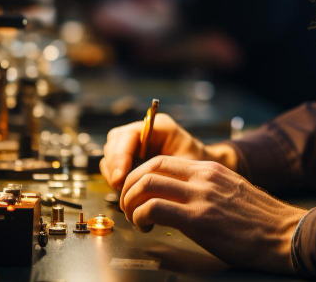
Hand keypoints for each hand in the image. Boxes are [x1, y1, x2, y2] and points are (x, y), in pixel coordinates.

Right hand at [100, 113, 236, 189]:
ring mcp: (136, 143)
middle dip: (114, 165)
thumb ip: (165, 170)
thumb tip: (141, 181)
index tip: (120, 178)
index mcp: (159, 127)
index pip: (128, 136)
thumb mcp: (187, 166)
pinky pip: (114, 164)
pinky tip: (125, 188)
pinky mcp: (132, 156)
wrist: (204, 173)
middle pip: (114, 143)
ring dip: (113, 172)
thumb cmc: (199, 167)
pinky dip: (116, 177)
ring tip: (123, 189)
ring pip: (111, 154)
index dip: (120, 157)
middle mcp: (145, 131)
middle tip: (119, 186)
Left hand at [120, 155, 307, 273]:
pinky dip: (140, 216)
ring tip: (135, 218)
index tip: (137, 194)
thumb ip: (208, 190)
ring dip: (130, 202)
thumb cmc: (262, 222)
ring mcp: (201, 195)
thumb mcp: (233, 193)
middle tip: (128, 206)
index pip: (162, 160)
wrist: (286, 235)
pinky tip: (147, 227)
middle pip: (148, 167)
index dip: (141, 176)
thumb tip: (183, 199)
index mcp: (211, 169)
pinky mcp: (198, 218)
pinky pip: (153, 207)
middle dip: (128, 187)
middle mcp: (204, 176)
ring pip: (145, 184)